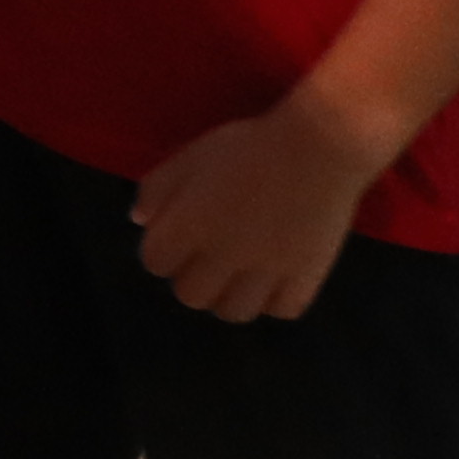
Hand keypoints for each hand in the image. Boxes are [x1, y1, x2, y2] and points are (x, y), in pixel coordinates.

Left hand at [131, 93, 385, 323]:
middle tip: (207, 259)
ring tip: (238, 276)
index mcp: (188, 226)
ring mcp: (266, 272)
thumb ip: (157, 190)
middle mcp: (223, 257)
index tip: (176, 239)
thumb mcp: (189, 157)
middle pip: (191, 296)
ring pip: (234, 312)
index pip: (155, 263)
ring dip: (229, 297)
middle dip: (191, 279)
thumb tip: (140, 221)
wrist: (318, 148)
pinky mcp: (306, 277)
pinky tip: (273, 281)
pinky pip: (282, 310)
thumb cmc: (247, 146)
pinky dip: (273, 301)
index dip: (161, 251)